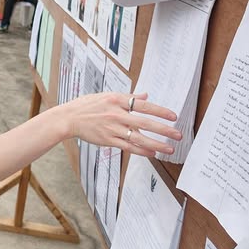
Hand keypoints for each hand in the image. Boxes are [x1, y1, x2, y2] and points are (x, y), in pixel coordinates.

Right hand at [61, 92, 180, 157]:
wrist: (70, 117)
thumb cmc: (88, 105)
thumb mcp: (107, 95)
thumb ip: (127, 97)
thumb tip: (145, 96)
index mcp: (117, 100)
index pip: (143, 105)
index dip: (160, 111)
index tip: (173, 116)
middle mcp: (116, 114)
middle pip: (144, 122)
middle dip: (163, 129)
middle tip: (178, 135)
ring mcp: (112, 128)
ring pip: (138, 138)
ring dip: (156, 144)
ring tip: (169, 149)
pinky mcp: (108, 140)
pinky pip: (128, 147)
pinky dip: (141, 151)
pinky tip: (152, 153)